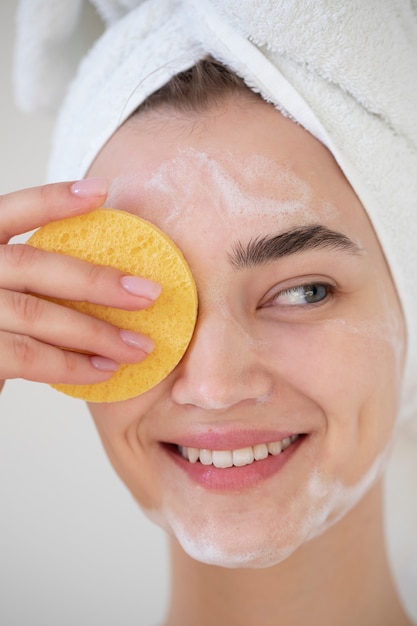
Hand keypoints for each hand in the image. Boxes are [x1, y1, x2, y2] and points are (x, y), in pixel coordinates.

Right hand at [0, 179, 160, 393]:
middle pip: (33, 264)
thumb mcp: (2, 286)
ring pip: (38, 314)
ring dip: (96, 332)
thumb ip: (27, 274)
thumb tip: (106, 277)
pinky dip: (72, 366)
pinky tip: (105, 371)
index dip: (51, 200)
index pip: (8, 212)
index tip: (101, 191)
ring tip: (138, 347)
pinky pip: (30, 357)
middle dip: (97, 281)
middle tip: (149, 295)